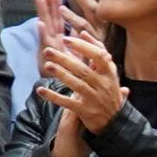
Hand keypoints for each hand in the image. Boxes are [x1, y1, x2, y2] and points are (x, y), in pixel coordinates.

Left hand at [38, 0, 123, 131]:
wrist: (115, 122)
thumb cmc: (109, 93)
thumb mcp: (110, 72)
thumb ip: (98, 53)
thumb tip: (84, 34)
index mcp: (109, 74)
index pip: (98, 56)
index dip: (83, 47)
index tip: (67, 40)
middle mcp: (103, 85)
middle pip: (83, 70)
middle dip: (65, 59)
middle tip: (48, 50)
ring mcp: (94, 99)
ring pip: (76, 85)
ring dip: (60, 74)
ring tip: (46, 65)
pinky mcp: (85, 111)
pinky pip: (67, 103)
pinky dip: (53, 97)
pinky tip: (41, 90)